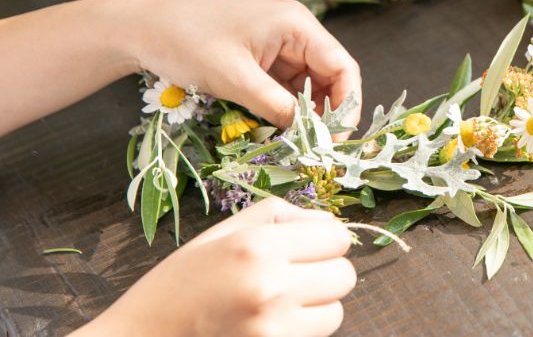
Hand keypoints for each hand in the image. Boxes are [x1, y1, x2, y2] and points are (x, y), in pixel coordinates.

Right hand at [75, 198, 356, 336]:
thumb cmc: (178, 285)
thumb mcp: (220, 235)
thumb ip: (278, 216)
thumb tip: (326, 220)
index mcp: (256, 246)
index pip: (337, 236)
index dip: (324, 240)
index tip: (305, 247)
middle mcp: (269, 287)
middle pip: (345, 276)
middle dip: (325, 274)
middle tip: (291, 278)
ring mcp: (273, 329)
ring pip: (336, 314)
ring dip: (315, 309)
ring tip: (275, 306)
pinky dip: (299, 333)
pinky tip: (266, 326)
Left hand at [122, 0, 361, 131]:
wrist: (141, 25)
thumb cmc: (187, 41)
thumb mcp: (235, 79)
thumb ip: (277, 106)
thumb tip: (308, 135)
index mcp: (297, 25)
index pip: (342, 67)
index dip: (346, 104)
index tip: (336, 140)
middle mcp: (295, 31)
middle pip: (329, 77)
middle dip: (326, 113)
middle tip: (317, 148)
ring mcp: (278, 44)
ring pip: (307, 85)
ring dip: (305, 114)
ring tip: (298, 144)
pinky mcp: (261, 57)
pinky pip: (285, 86)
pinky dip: (285, 109)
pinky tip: (279, 129)